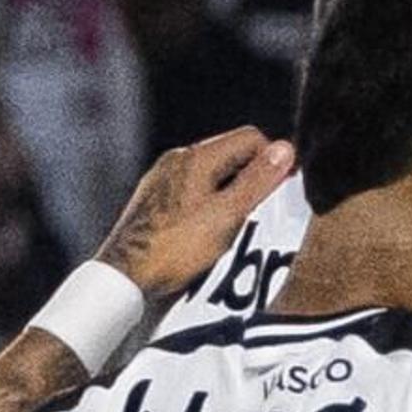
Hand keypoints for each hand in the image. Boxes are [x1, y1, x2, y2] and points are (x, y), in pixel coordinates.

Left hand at [92, 129, 297, 306]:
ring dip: (232, 186)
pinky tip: (210, 225)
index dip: (273, 159)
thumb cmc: (177, 246)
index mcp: (197, 156)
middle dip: (254, 173)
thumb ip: (257, 181)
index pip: (250, 137)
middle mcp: (177, 158)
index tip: (286, 186)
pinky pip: (192, 185)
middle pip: (230, 151)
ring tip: (240, 219)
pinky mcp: (154, 195)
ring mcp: (162, 175)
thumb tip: (285, 150)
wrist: (126, 273)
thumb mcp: (227, 215)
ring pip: (211, 169)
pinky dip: (211, 197)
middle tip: (267, 206)